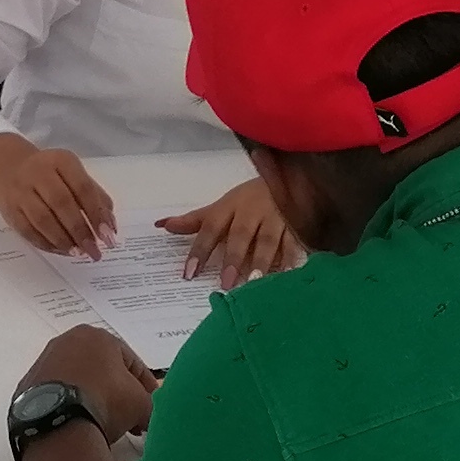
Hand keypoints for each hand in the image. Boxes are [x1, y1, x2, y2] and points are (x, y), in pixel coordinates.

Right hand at [0, 135, 115, 257]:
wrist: (8, 169)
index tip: (108, 236)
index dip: (97, 213)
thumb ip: (95, 196)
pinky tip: (61, 250)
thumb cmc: (50, 175)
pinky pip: (28, 231)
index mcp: (61, 161)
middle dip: (81, 231)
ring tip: (79, 253)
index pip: (82, 188)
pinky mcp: (10, 209)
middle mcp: (38, 172)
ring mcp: (20, 191)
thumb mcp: (73, 175)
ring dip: (64, 240)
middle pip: (62, 204)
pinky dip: (47, 244)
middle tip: (94, 251)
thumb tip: (109, 227)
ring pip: (43, 220)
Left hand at [20, 324, 158, 440]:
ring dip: (94, 399)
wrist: (59, 424)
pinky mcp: (26, 386)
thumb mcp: (141, 404)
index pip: (131, 361)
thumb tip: (146, 414)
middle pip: (102, 369)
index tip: (152, 406)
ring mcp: (42, 363)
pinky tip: (79, 424)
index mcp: (96, 336)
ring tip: (106, 424)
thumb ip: (150, 404)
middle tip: (132, 418)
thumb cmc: (106, 402)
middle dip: (119, 393)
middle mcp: (65, 342)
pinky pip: (57, 395)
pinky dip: (70, 406)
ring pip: (78, 381)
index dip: (146, 386)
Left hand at [159, 177, 302, 289]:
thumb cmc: (248, 199)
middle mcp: (251, 212)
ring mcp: (276, 218)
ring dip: (262, 261)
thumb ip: (194, 220)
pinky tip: (288, 276)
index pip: (210, 229)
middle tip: (226, 283)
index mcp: (229, 207)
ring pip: (270, 240)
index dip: (200, 250)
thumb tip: (161, 225)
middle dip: (233, 258)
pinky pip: (295, 243)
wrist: (286, 177)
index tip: (189, 273)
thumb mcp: (221, 207)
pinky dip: (292, 259)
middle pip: (241, 235)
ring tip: (255, 282)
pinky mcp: (298, 225)